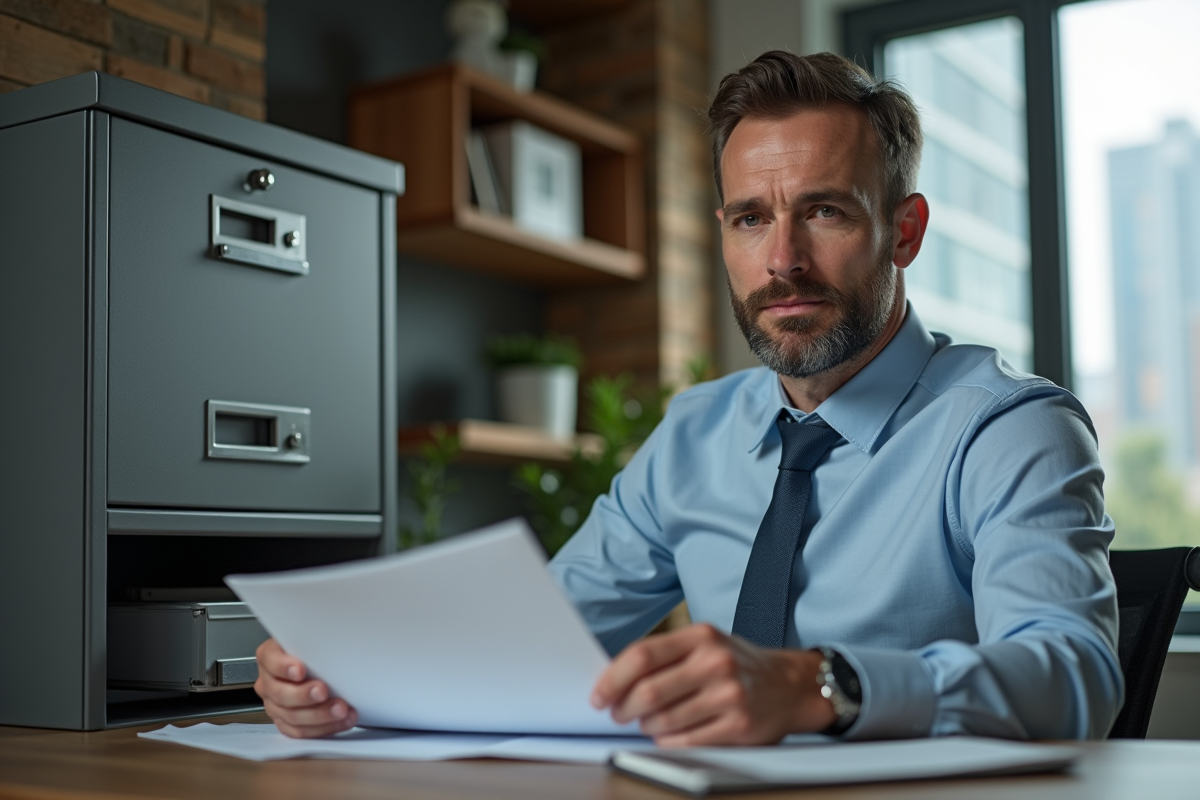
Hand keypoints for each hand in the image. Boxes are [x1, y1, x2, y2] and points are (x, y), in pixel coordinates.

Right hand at [254, 638, 356, 737]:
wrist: (319, 665)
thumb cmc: (314, 649)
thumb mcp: (312, 638)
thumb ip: (313, 641)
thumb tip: (331, 639)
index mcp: (270, 656)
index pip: (270, 661)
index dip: (283, 667)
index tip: (300, 670)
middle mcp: (268, 682)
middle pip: (279, 693)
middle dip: (304, 695)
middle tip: (323, 691)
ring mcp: (275, 704)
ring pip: (291, 716)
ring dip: (319, 715)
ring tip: (341, 710)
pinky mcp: (286, 722)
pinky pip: (300, 731)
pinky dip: (323, 728)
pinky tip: (340, 721)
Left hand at [590, 623, 835, 745]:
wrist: (790, 684)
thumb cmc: (737, 663)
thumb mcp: (705, 643)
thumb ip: (666, 655)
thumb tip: (614, 679)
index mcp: (700, 636)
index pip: (642, 656)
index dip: (612, 678)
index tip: (598, 695)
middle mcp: (715, 662)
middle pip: (648, 691)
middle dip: (622, 708)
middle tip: (617, 713)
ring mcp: (728, 695)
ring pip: (664, 720)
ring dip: (645, 727)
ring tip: (645, 723)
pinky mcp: (738, 726)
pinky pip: (686, 740)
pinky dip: (667, 741)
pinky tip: (667, 735)